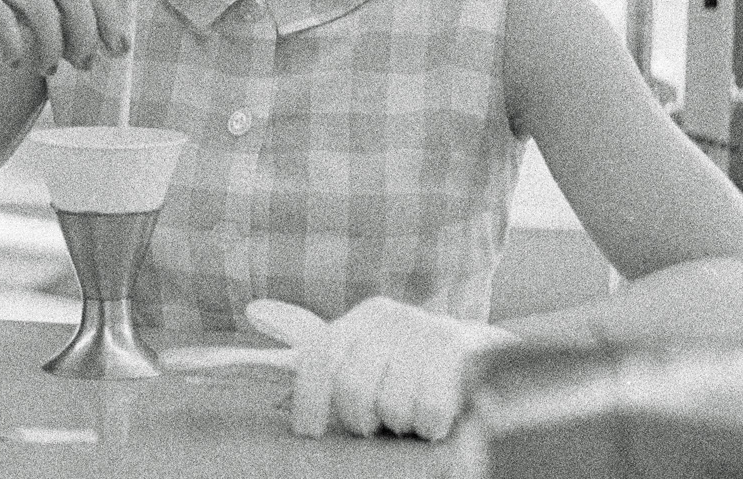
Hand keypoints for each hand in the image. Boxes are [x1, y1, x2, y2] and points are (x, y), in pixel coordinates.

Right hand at [0, 0, 131, 70]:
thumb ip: (68, 3)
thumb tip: (113, 42)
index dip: (109, 17)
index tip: (119, 51)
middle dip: (85, 35)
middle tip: (83, 65)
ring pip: (42, 9)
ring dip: (52, 47)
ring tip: (47, 69)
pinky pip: (3, 21)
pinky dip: (15, 46)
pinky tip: (13, 61)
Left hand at [246, 296, 515, 440]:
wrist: (488, 364)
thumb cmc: (410, 366)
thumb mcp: (362, 349)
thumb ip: (309, 335)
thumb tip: (254, 309)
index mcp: (365, 317)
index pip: (321, 357)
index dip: (310, 400)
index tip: (309, 432)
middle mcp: (394, 318)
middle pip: (353, 389)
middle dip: (362, 419)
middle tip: (378, 424)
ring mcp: (428, 333)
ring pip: (392, 407)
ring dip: (401, 424)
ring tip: (412, 414)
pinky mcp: (461, 357)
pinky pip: (429, 414)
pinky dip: (430, 428)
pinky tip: (437, 419)